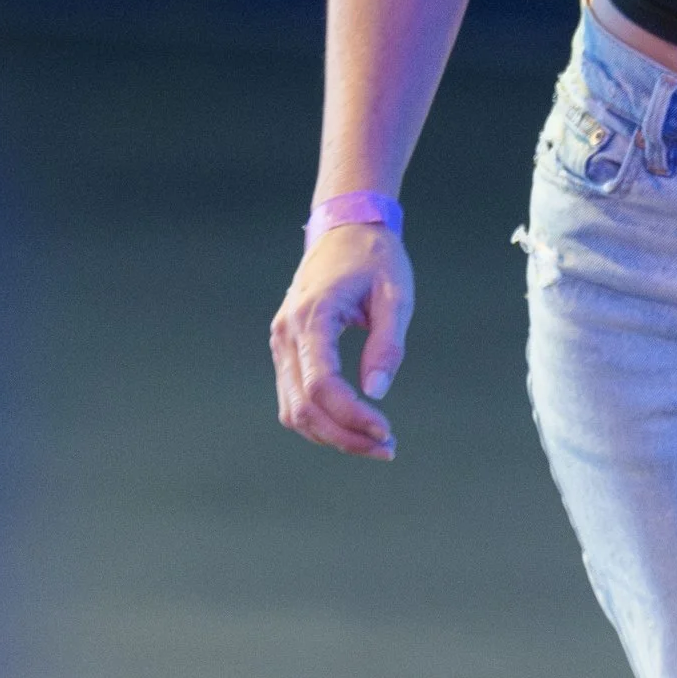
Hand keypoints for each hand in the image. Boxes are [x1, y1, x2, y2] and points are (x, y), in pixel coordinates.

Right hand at [271, 223, 411, 458]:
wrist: (346, 230)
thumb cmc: (375, 258)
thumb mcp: (396, 294)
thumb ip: (387, 343)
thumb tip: (377, 391)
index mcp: (312, 316)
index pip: (321, 384)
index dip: (351, 416)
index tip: (386, 431)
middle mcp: (286, 333)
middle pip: (302, 406)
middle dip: (344, 436)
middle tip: (387, 447)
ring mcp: (280, 342)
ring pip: (293, 410)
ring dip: (331, 435)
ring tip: (375, 443)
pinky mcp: (286, 350)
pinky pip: (293, 398)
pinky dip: (320, 421)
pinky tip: (353, 427)